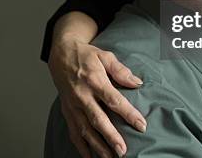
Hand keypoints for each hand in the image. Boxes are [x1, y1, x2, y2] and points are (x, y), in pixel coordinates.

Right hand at [49, 14, 145, 157]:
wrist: (61, 54)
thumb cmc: (85, 55)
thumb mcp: (105, 56)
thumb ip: (120, 70)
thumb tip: (137, 82)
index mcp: (94, 80)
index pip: (113, 100)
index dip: (128, 113)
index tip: (141, 125)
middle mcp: (82, 95)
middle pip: (98, 119)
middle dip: (111, 136)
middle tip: (123, 151)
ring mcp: (72, 105)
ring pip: (85, 129)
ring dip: (97, 146)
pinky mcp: (66, 111)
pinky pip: (73, 131)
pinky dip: (80, 146)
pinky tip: (90, 157)